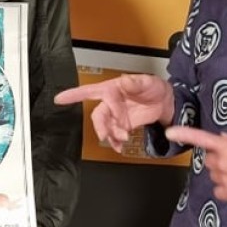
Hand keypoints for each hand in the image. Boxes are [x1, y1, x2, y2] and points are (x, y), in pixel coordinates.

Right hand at [55, 73, 174, 152]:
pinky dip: (115, 142)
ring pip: (105, 126)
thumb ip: (136, 82)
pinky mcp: (122, 125)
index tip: (60, 99)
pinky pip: (113, 135)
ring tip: (123, 138)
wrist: (167, 103)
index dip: (73, 94)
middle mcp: (111, 102)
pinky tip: (120, 146)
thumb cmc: (156, 88)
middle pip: (98, 115)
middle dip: (102, 125)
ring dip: (110, 135)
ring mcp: (116, 114)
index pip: (90, 90)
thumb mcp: (148, 81)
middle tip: (112, 132)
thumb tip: (125, 81)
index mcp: (113, 88)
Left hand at [165, 125, 226, 202]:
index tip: (170, 133)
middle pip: (210, 161)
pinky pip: (219, 191)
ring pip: (215, 177)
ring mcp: (224, 178)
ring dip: (224, 176)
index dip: (185, 134)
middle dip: (219, 162)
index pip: (201, 138)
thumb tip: (223, 139)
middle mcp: (222, 162)